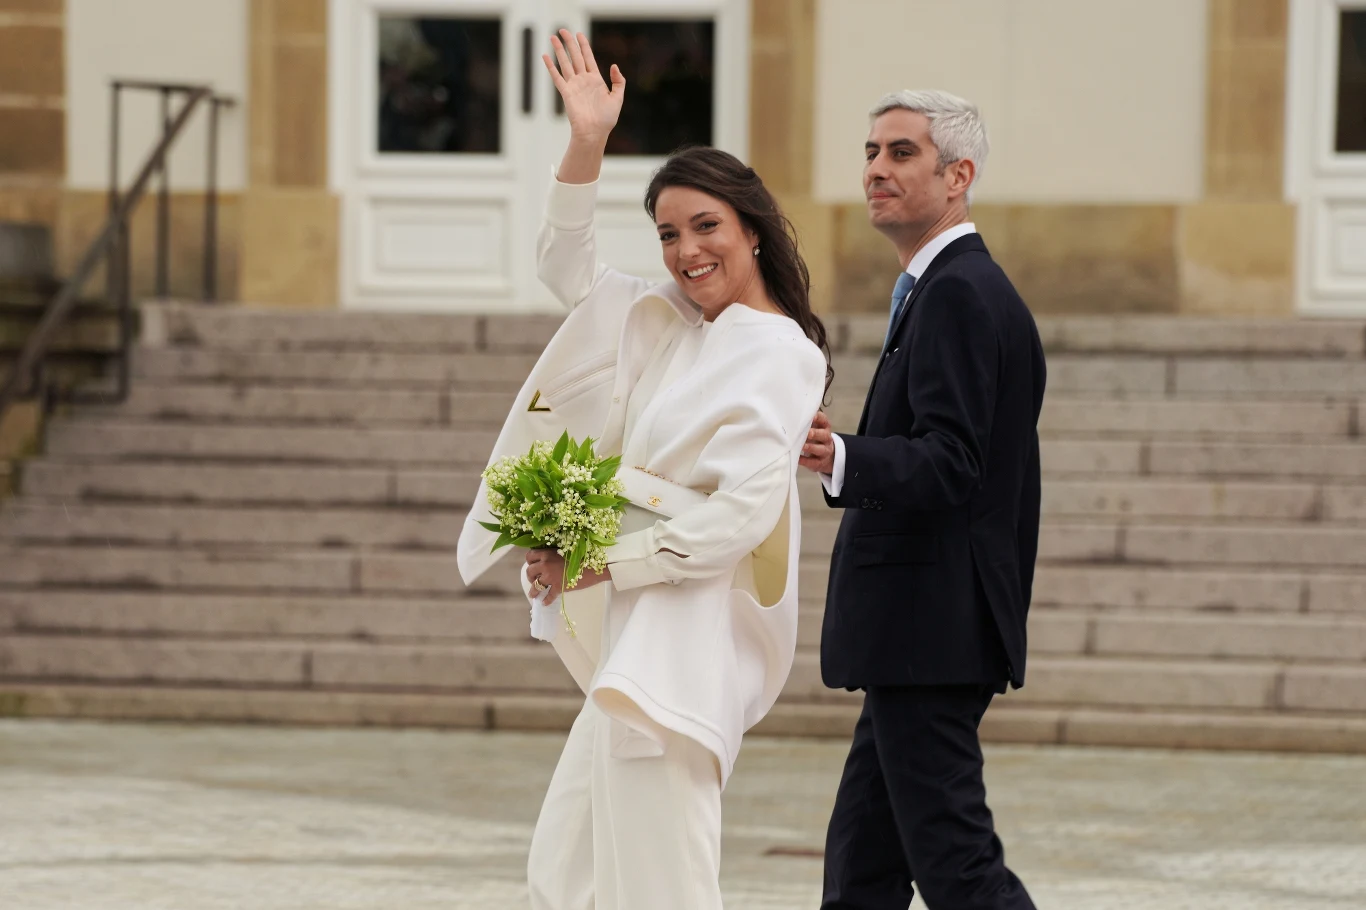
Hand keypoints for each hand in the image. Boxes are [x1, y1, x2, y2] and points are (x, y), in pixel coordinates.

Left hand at [525, 548, 609, 603]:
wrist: (593, 566)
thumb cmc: (582, 556)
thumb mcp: (565, 551)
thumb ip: (554, 555)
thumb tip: (548, 560)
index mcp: (547, 553)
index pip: (530, 556)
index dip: (530, 561)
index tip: (533, 565)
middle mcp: (546, 564)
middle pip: (530, 571)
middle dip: (530, 576)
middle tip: (534, 579)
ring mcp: (551, 577)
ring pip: (535, 585)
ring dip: (533, 591)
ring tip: (533, 595)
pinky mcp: (557, 587)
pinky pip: (548, 596)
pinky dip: (546, 600)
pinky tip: (545, 603)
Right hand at [543, 30, 623, 144]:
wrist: (594, 132)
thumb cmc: (606, 119)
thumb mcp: (618, 98)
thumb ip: (619, 81)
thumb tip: (614, 65)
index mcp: (596, 80)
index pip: (588, 58)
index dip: (584, 45)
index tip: (579, 34)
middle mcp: (583, 80)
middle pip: (575, 57)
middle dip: (569, 43)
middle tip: (563, 30)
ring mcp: (574, 86)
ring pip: (565, 63)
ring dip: (559, 50)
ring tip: (553, 37)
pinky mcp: (566, 93)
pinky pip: (557, 77)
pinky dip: (551, 67)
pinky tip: (545, 57)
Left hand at [799, 411, 835, 473]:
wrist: (826, 456)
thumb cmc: (815, 438)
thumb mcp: (814, 429)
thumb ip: (806, 424)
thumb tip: (791, 418)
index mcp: (824, 428)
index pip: (823, 420)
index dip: (818, 418)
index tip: (811, 417)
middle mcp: (826, 438)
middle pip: (824, 435)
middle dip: (816, 434)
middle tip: (808, 433)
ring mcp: (825, 451)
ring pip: (820, 449)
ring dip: (811, 447)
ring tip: (802, 446)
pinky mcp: (820, 463)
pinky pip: (813, 462)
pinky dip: (805, 461)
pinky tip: (798, 459)